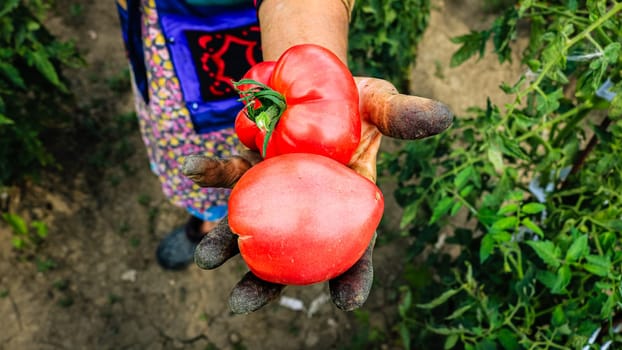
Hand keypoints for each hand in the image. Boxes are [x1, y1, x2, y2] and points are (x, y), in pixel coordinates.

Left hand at [182, 77, 451, 313]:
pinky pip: (226, 172)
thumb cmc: (356, 101)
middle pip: (288, 254)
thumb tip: (446, 116)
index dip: (352, 276)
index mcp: (344, 203)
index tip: (346, 302)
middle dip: (265, 282)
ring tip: (206, 257)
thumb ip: (405, 116)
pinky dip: (210, 173)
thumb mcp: (381, 104)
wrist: (315, 79)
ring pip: (249, 223)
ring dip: (224, 242)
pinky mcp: (246, 166)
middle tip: (243, 303)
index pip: (352, 248)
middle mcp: (305, 207)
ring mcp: (272, 190)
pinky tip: (191, 172)